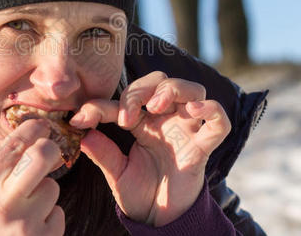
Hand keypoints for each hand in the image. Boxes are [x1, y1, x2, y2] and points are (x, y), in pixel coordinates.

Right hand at [0, 119, 63, 235]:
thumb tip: (29, 138)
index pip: (15, 144)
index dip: (34, 129)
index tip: (41, 126)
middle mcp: (4, 203)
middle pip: (43, 156)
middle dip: (50, 149)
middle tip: (48, 152)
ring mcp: (25, 226)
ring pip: (52, 188)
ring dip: (43, 193)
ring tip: (25, 208)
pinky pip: (57, 214)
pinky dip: (48, 218)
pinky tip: (30, 227)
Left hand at [69, 71, 230, 226]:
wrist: (161, 220)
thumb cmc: (139, 193)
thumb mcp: (116, 173)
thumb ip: (102, 153)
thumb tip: (83, 136)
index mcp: (141, 122)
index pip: (123, 99)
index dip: (100, 105)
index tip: (81, 119)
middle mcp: (165, 120)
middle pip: (162, 80)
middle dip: (143, 88)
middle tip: (127, 116)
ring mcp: (186, 131)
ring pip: (193, 90)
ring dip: (174, 89)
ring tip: (155, 106)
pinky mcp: (202, 148)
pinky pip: (219, 122)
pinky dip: (211, 110)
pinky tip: (195, 110)